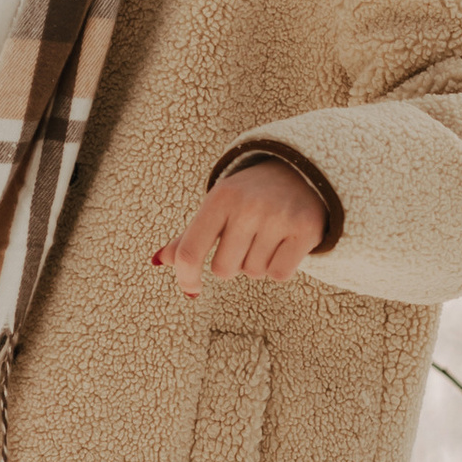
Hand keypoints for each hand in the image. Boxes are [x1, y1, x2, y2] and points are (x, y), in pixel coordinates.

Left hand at [152, 160, 325, 297]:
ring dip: (257, 263)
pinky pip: (279, 275)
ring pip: (252, 273)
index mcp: (220, 197)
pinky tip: (284, 245)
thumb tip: (157, 261)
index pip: (190, 250)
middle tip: (244, 241)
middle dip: (231, 264)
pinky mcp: (305, 231)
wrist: (301, 172)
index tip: (191, 289)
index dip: (186, 276)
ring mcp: (278, 218)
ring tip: (267, 237)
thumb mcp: (217, 207)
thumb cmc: (250, 196)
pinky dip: (279, 268)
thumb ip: (188, 236)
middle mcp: (248, 206)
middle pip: (223, 269)